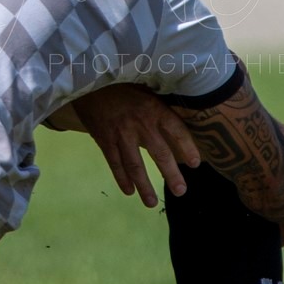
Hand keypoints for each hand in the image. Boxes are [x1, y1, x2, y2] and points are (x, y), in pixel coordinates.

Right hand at [70, 84, 202, 209]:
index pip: (177, 130)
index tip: (195, 164)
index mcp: (153, 108)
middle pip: (160, 154)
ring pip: (135, 165)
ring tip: (151, 203)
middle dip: (171, 175)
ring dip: (144, 186)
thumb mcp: (144, 89)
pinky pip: (115, 163)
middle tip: (180, 191)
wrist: (87, 80)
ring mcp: (121, 134)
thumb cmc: (120, 84)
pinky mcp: (104, 140)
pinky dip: (122, 179)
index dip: (188, 148)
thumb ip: (157, 107)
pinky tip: (129, 191)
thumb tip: (174, 126)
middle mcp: (140, 124)